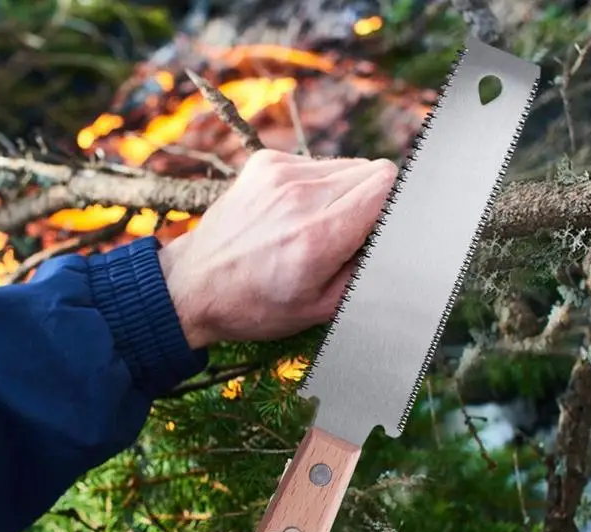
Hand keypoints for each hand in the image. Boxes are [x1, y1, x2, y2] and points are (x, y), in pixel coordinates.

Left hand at [158, 149, 397, 348]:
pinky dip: (318, 185)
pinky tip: (297, 213)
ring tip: (320, 225)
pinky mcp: (264, 163)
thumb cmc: (258, 306)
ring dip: (346, 192)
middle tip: (353, 234)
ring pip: (346, 165)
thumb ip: (365, 272)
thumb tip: (394, 241)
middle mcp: (299, 196)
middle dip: (374, 201)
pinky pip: (315, 164)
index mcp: (318, 236)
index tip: (388, 227)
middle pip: (372, 170)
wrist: (193, 286)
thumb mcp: (321, 308)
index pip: (385, 185)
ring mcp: (279, 174)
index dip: (397, 204)